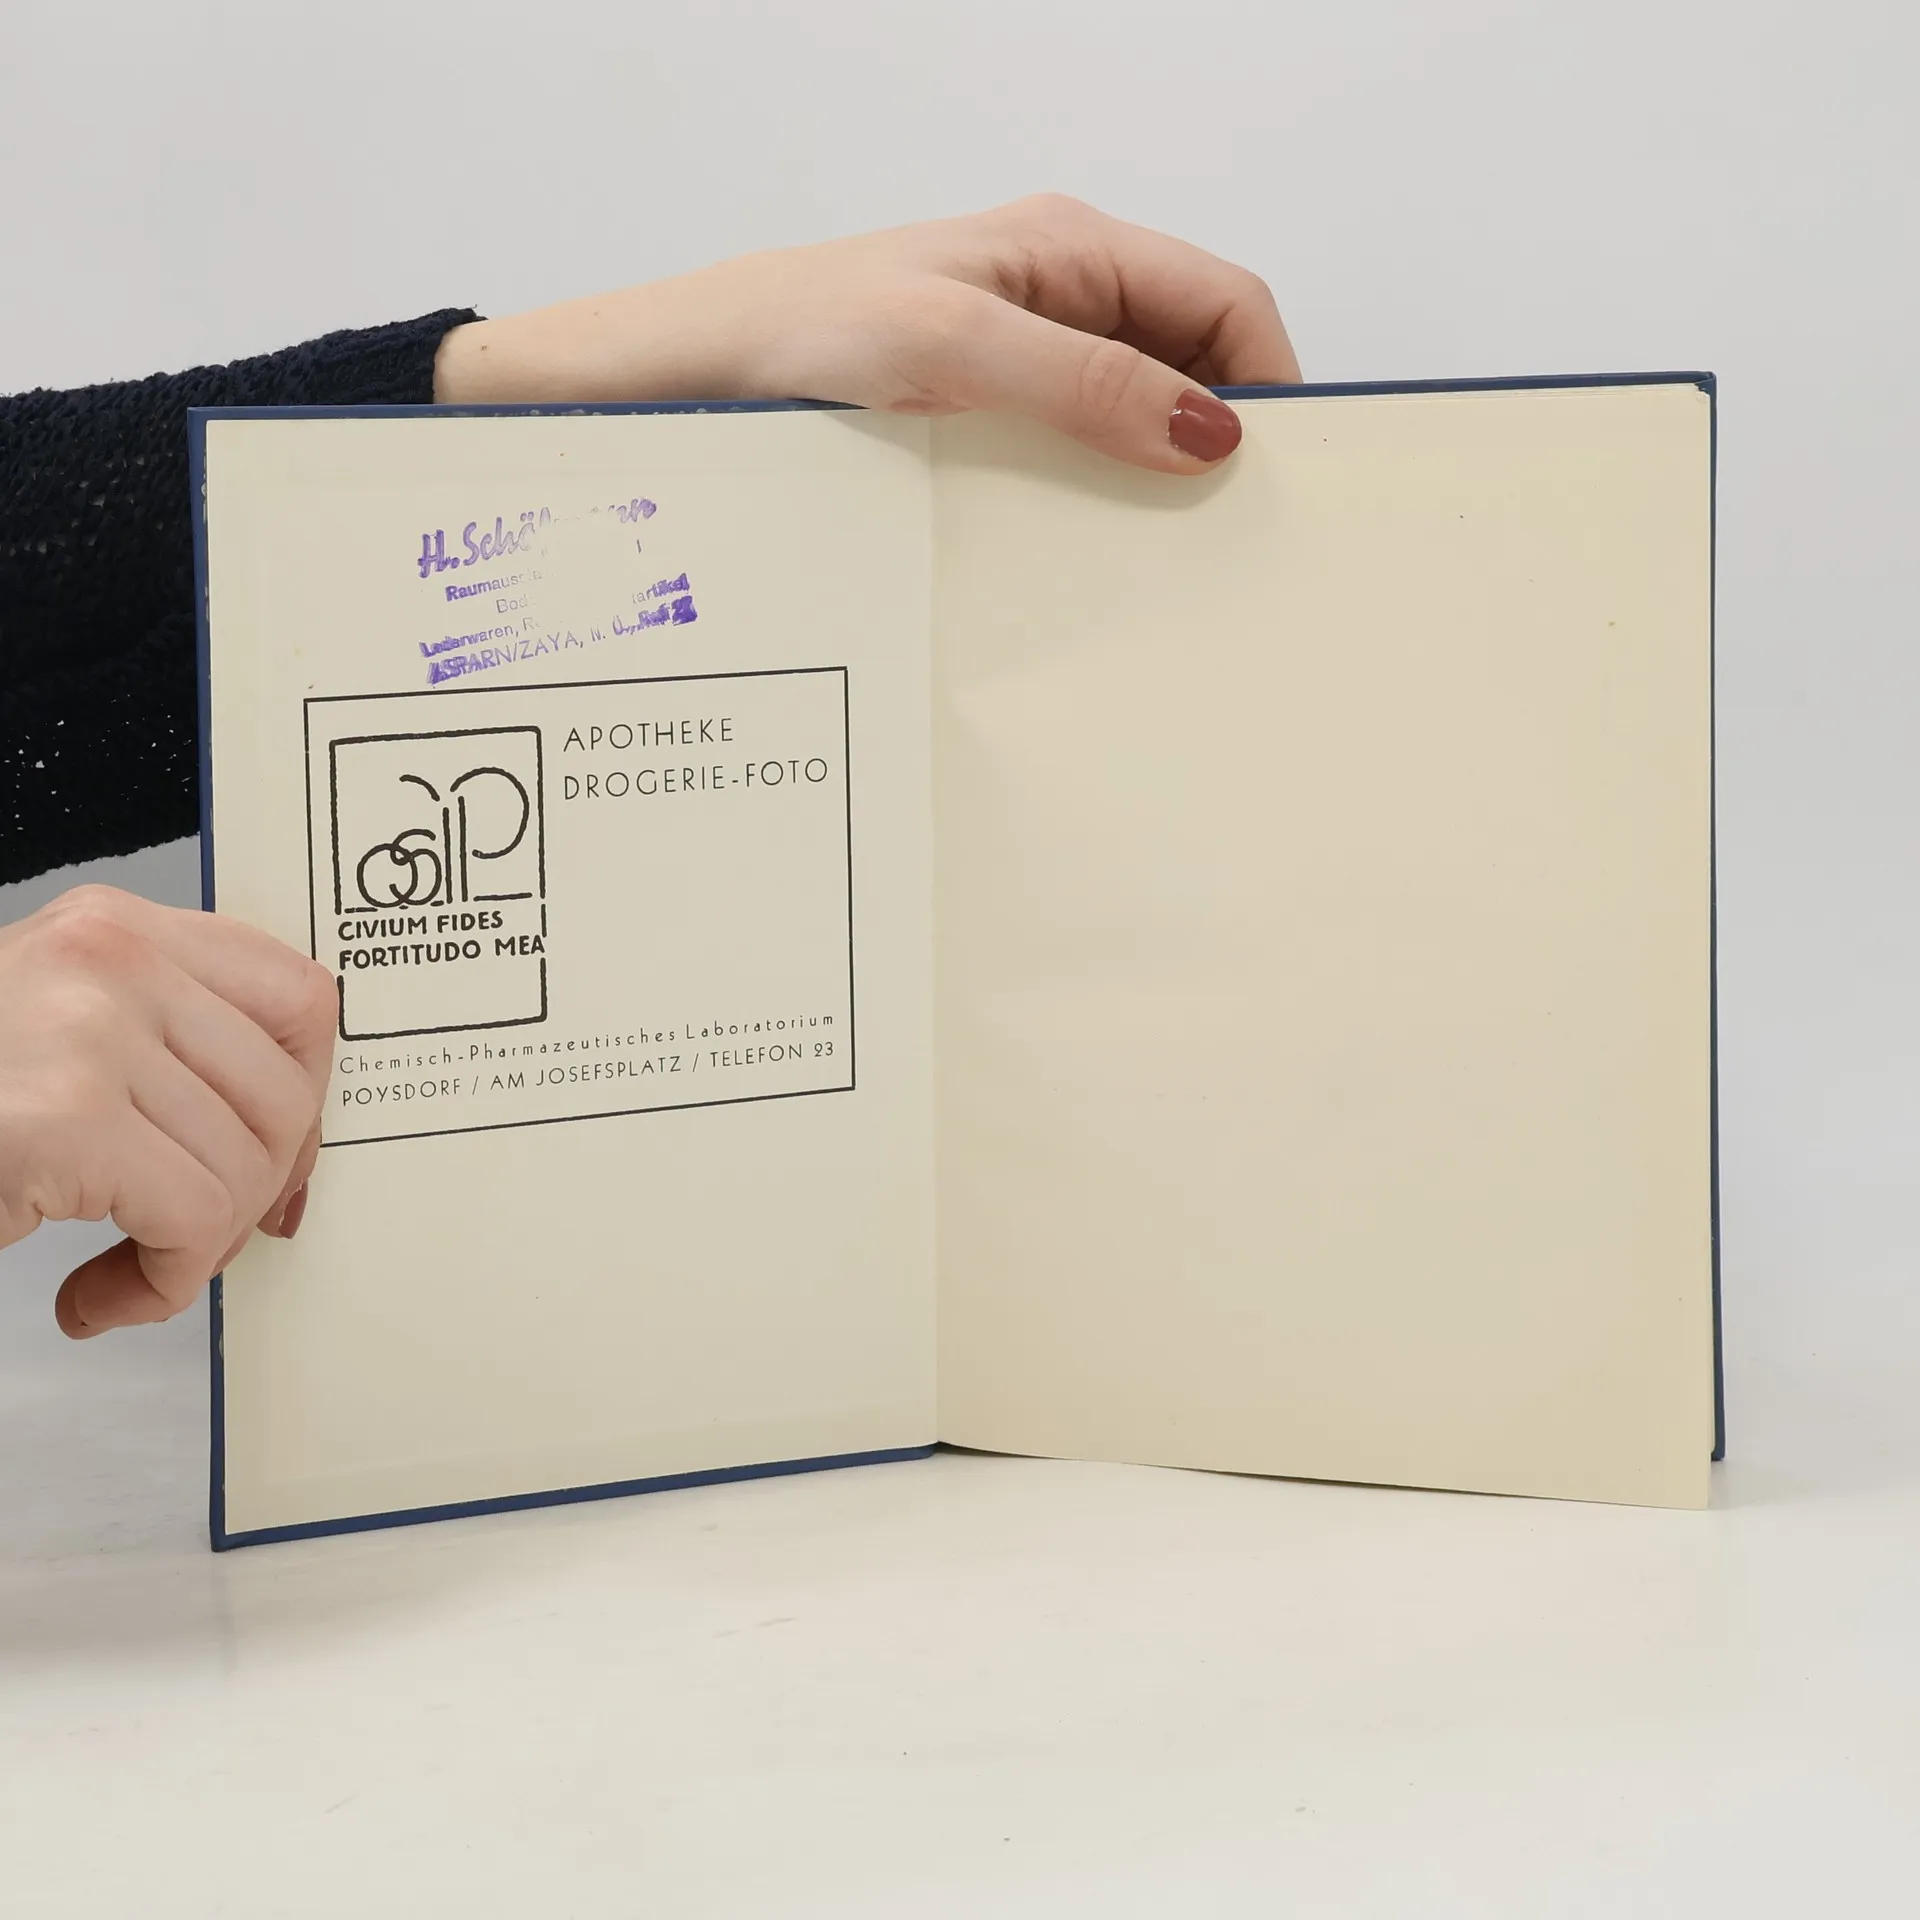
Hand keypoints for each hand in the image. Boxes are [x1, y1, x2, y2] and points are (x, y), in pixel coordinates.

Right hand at [0, 887, 335, 1337]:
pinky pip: (196, 1219)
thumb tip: (293, 1138)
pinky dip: (165, 1281)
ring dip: (196, 1250)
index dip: (306, 1096)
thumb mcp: (62, 1036)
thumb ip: (165, 1053)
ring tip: (127, 1270)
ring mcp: (85, 1031)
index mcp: (113, 930)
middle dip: (254, 1191)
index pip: (298, 995)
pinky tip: (98, 1296)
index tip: (276, 1156)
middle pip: (286, 1094)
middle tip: (190, 1237)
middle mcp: (107, 960)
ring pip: (246, 1167)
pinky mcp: (62, 1118)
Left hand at [434, 195, 1298, 472]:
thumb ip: (1085, 379)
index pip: (1224, 300)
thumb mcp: (952, 345)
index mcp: (1068, 249)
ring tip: (1158, 559)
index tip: (1274, 475)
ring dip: (1150, 481)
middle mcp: (1052, 300)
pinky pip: (1063, 459)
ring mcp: (1012, 363)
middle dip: (1218, 442)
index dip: (1268, 381)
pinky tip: (1080, 554)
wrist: (674, 378)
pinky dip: (1089, 502)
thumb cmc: (791, 332)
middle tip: (1225, 537)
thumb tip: (1208, 429)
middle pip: (1187, 364)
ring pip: (1128, 419)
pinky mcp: (972, 420)